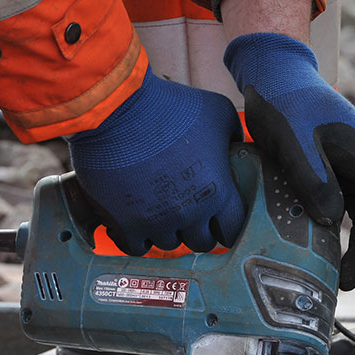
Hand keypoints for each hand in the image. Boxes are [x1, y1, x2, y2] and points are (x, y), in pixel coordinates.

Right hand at [67, 66, 244, 254]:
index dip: (225, 223)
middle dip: (196, 228)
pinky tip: (135, 221)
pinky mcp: (125, 225)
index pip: (233, 229)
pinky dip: (137, 238)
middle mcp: (189, 212)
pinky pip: (136, 248)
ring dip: (165, 230)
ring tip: (158, 210)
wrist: (117, 109)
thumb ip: (233, 135)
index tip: (216, 217)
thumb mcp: (217, 112)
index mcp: (217, 191)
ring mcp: (156, 222)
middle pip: (201, 242)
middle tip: (185, 212)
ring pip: (168, 244)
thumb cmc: (170, 106)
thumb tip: (236, 146)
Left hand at [224, 33, 354, 293]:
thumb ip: (311, 173)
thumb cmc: (285, 103)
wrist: (272, 81)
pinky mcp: (330, 179)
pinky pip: (345, 216)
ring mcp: (348, 174)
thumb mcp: (294, 135)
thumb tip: (331, 218)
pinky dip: (341, 240)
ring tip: (348, 284)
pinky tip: (332, 264)